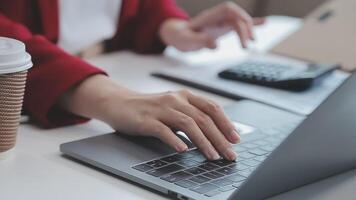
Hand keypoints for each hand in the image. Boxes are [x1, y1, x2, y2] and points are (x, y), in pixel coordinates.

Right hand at [105, 90, 239, 160]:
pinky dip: (175, 140)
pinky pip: (163, 130)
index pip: (211, 108)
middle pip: (203, 118)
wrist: (119, 103)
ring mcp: (160, 109)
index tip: (236, 139)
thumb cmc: (150, 108)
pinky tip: (183, 150)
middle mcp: (175, 100)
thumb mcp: (174, 108)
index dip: (226, 123)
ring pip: (187, 124)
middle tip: (229, 154)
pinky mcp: (146, 120)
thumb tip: (215, 133)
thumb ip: (191, 116)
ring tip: (212, 156)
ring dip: (203, 142)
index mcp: (185, 96)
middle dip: (219, 138)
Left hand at [159, 2, 264, 50]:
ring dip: (248, 30)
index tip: (245, 28)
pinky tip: (264, 23)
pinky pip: (239, 26)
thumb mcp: (187, 40)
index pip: (228, 9)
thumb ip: (200, 41)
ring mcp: (222, 22)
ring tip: (253, 42)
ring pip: (240, 22)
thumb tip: (216, 45)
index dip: (239, 16)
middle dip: (245, 28)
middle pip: (237, 17)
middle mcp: (218, 17)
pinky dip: (251, 24)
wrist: (178, 36)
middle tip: (248, 44)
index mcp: (209, 16)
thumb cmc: (181, 36)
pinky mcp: (223, 29)